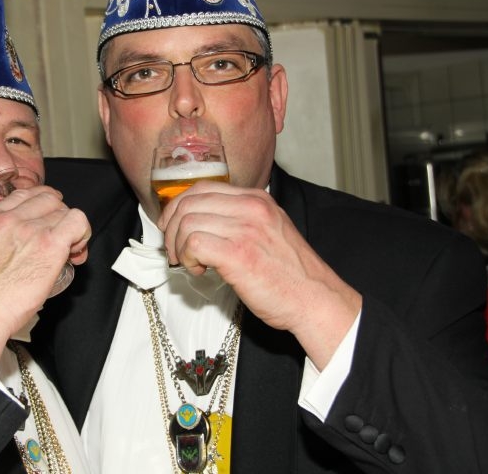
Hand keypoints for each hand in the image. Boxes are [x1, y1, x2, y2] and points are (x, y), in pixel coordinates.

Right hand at [0, 185, 89, 368]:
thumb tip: (16, 236)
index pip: (24, 195)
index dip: (40, 208)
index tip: (45, 222)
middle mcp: (8, 218)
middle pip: (47, 199)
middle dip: (57, 216)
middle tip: (60, 237)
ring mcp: (29, 229)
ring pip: (64, 211)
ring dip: (70, 228)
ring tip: (69, 249)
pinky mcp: (49, 243)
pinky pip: (77, 222)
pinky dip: (83, 233)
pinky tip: (76, 249)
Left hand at [157, 181, 360, 368]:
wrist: (316, 299)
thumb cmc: (291, 274)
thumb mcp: (269, 231)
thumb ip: (240, 221)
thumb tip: (201, 223)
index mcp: (257, 200)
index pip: (202, 188)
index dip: (178, 207)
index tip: (172, 226)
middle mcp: (251, 209)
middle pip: (189, 202)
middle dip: (171, 228)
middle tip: (175, 250)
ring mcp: (246, 229)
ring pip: (188, 222)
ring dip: (179, 246)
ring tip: (191, 263)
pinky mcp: (239, 254)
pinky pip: (194, 243)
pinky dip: (187, 258)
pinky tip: (200, 270)